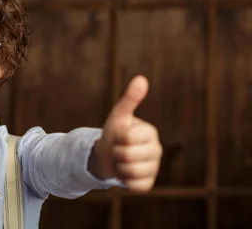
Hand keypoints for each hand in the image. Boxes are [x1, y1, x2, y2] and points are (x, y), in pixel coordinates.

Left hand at [89, 75, 162, 191]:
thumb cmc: (113, 134)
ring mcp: (154, 168)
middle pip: (127, 155)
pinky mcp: (148, 184)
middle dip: (116, 152)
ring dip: (119, 167)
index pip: (127, 137)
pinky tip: (125, 173)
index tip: (119, 136)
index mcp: (150, 132)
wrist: (106, 156)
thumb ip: (130, 99)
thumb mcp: (119, 116)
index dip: (116, 137)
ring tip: (121, 161)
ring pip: (130, 171)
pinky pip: (134, 185)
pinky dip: (124, 181)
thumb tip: (141, 78)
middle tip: (118, 149)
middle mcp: (156, 150)